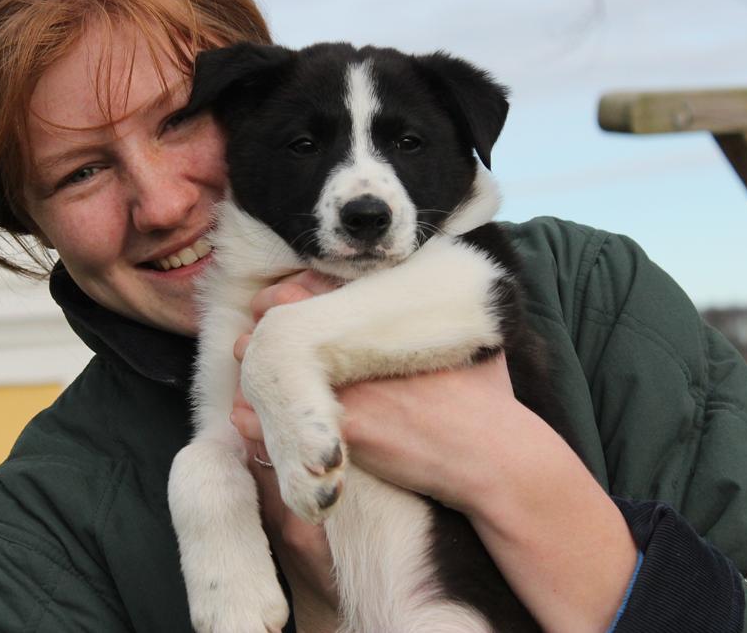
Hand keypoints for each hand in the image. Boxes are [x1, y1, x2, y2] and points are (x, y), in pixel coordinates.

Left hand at [235, 278, 635, 631]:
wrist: (497, 456)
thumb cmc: (488, 402)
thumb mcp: (473, 341)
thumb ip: (452, 314)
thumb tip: (463, 290)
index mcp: (383, 319)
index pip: (313, 288)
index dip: (286, 295)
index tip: (274, 303)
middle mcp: (361, 344)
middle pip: (284, 322)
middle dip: (265, 332)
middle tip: (254, 342)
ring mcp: (351, 385)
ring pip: (271, 372)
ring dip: (257, 376)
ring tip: (252, 383)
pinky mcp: (345, 429)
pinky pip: (275, 424)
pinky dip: (256, 422)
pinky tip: (249, 421)